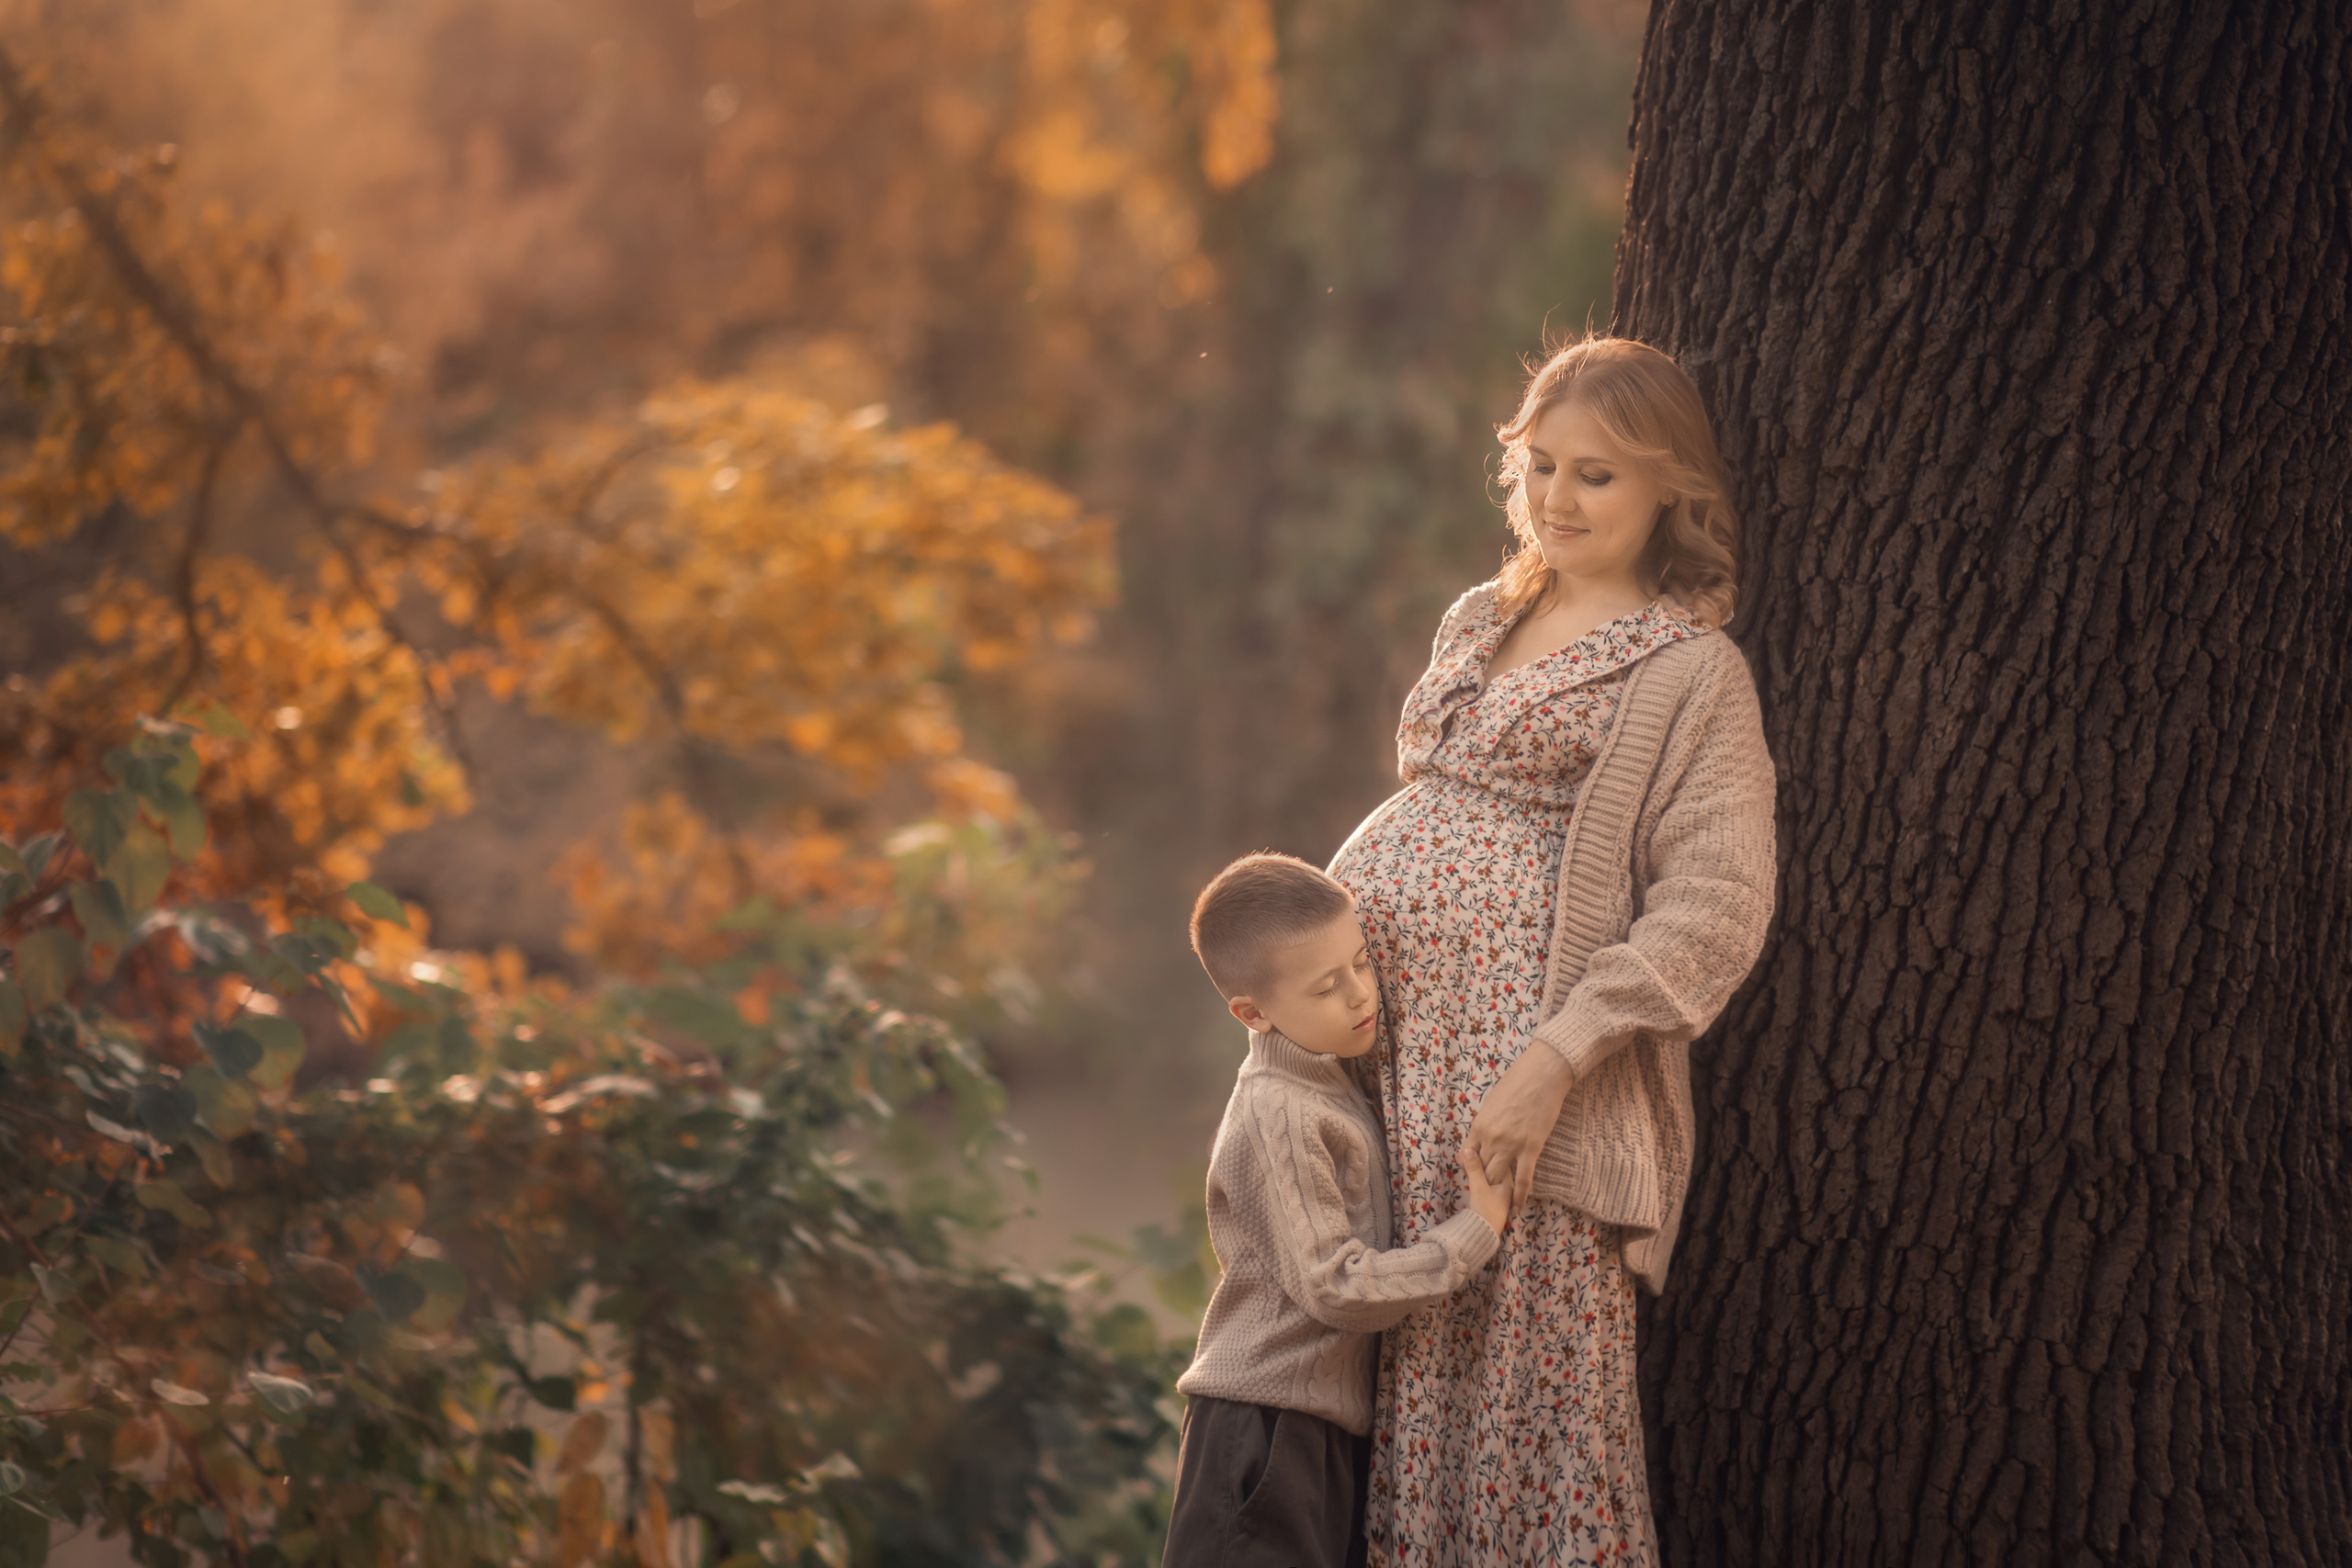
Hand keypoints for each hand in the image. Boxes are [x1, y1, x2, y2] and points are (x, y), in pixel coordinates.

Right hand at [1457, 1145, 1509, 1236]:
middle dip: (1483, 1157)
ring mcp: (1499, 1191)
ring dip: (1479, 1166)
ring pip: (1490, 1171)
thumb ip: (1474, 1169)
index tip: (1475, 1145)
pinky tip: (1469, 1172)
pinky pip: (1486, 1179)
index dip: (1487, 1151)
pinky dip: (1478, 1174)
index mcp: (1508, 1181)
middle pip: (1496, 1164)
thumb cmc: (1485, 1211)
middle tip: (1468, 1151)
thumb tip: (1467, 1149)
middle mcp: (1506, 1184)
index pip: (1501, 1159)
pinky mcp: (1491, 1196)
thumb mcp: (1479, 1188)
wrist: (1482, 1234)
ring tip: (1466, 1161)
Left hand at [1466, 1044, 1574, 1208]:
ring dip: (1499, 1192)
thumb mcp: (1492, 1101)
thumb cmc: (1518, 1082)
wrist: (1542, 1075)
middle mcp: (1491, 1138)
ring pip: (1499, 1177)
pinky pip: (1524, 1180)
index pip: (1469, 1155)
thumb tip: (1484, 1133)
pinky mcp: (1531, 1149)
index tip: (1477, 1176)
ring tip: (1499, 1206)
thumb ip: (1486, 1121)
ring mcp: (1511, 1145)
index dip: (1472, 1168)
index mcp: (1480, 1125)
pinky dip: (1520, 1197)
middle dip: (1484, 1183)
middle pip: (1482, 1169)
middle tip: (1487, 1195)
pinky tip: (1517, 1209)